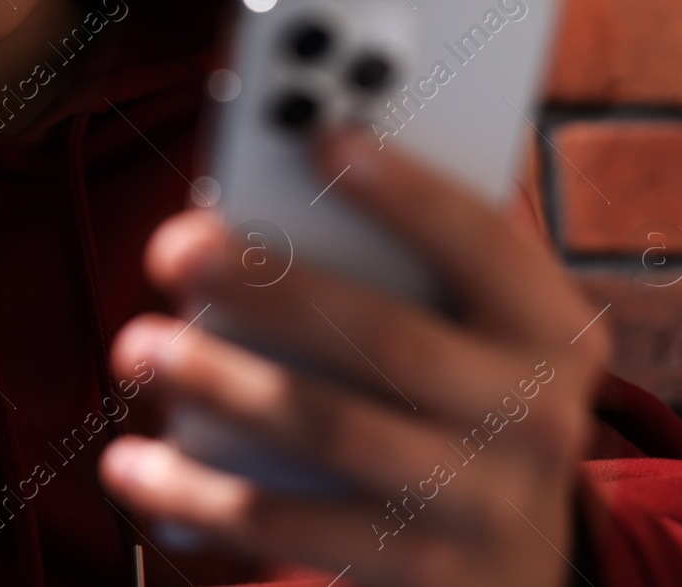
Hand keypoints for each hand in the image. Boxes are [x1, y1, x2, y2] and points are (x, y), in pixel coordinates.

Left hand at [99, 129, 611, 586]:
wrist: (521, 560)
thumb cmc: (467, 393)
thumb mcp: (483, 324)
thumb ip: (418, 256)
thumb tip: (289, 174)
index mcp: (549, 329)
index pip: (485, 245)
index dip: (408, 193)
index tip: (324, 138)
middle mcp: (535, 417)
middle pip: (391, 341)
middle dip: (275, 290)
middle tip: (176, 249)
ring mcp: (480, 503)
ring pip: (336, 433)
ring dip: (225, 386)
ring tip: (137, 347)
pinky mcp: (420, 572)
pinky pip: (295, 531)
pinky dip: (204, 499)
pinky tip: (131, 468)